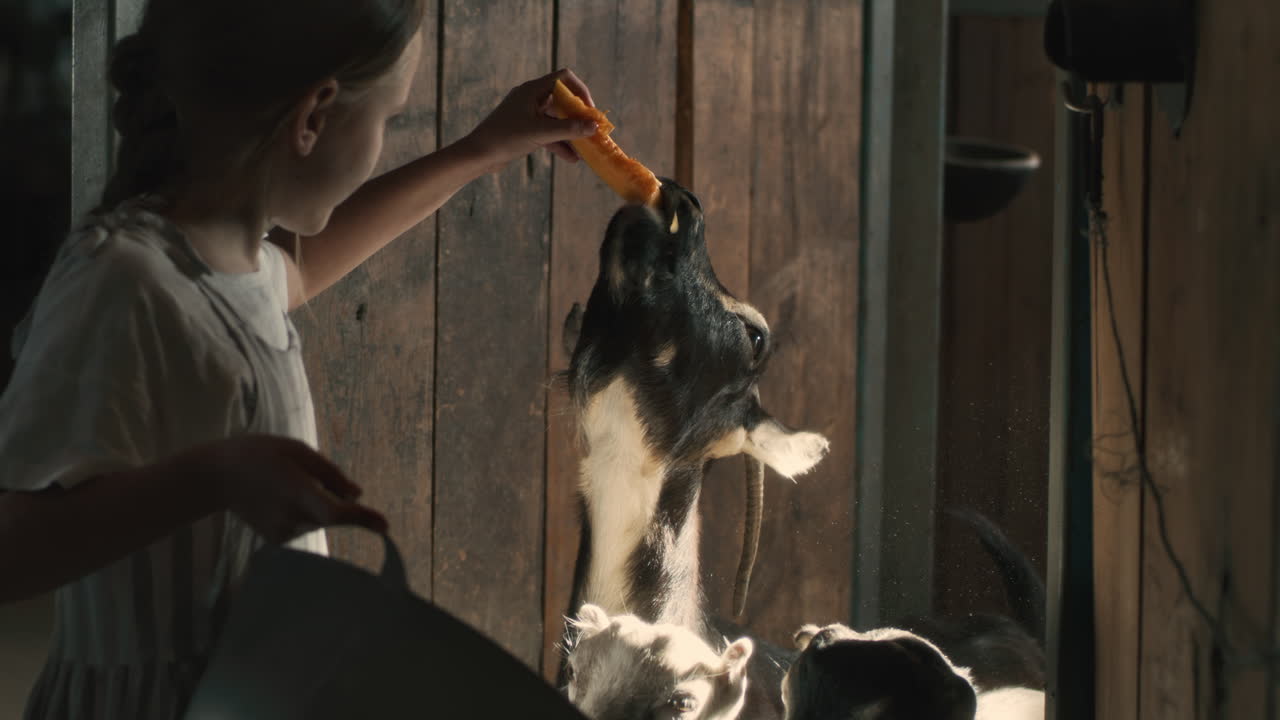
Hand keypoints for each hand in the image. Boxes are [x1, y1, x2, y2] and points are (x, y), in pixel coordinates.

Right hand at [174, 434, 387, 542]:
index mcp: (298, 492)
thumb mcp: (299, 451)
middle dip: (334, 497)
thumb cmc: (261, 454)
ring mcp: (282, 531)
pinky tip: (279, 497)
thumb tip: (358, 495)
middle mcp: (291, 517)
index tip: (385, 526)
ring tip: (284, 483)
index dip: (363, 519)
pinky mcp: (277, 539)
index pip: (337, 513)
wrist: (217, 476)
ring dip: (316, 503)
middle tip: (303, 474)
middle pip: (332, 514)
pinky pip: (305, 524)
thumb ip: (331, 474)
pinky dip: (303, 511)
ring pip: (320, 519)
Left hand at [462, 68, 598, 172]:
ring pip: (557, 120)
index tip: (589, 111)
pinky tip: (572, 158)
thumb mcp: (540, 133)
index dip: (580, 91)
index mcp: (532, 90)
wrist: (478, 155)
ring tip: (585, 149)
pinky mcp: (526, 129)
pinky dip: (560, 143)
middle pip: (563, 100)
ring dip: (571, 133)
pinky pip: (548, 133)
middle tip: (592, 131)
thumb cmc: (505, 138)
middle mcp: (531, 98)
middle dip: (578, 117)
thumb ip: (568, 129)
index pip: (564, 78)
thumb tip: (594, 126)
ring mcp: (528, 114)